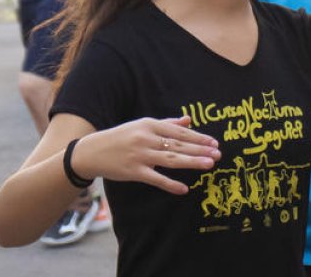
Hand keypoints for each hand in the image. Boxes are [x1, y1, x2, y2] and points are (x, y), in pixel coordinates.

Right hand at [73, 116, 220, 194]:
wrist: (92, 152)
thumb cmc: (121, 137)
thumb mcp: (142, 125)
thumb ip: (167, 123)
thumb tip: (189, 120)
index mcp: (150, 125)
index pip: (179, 132)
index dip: (198, 137)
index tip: (214, 142)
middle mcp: (146, 139)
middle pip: (178, 145)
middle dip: (200, 149)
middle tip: (218, 154)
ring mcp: (140, 156)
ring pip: (171, 160)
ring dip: (192, 162)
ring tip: (209, 164)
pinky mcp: (133, 172)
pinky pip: (155, 179)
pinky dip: (170, 184)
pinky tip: (183, 189)